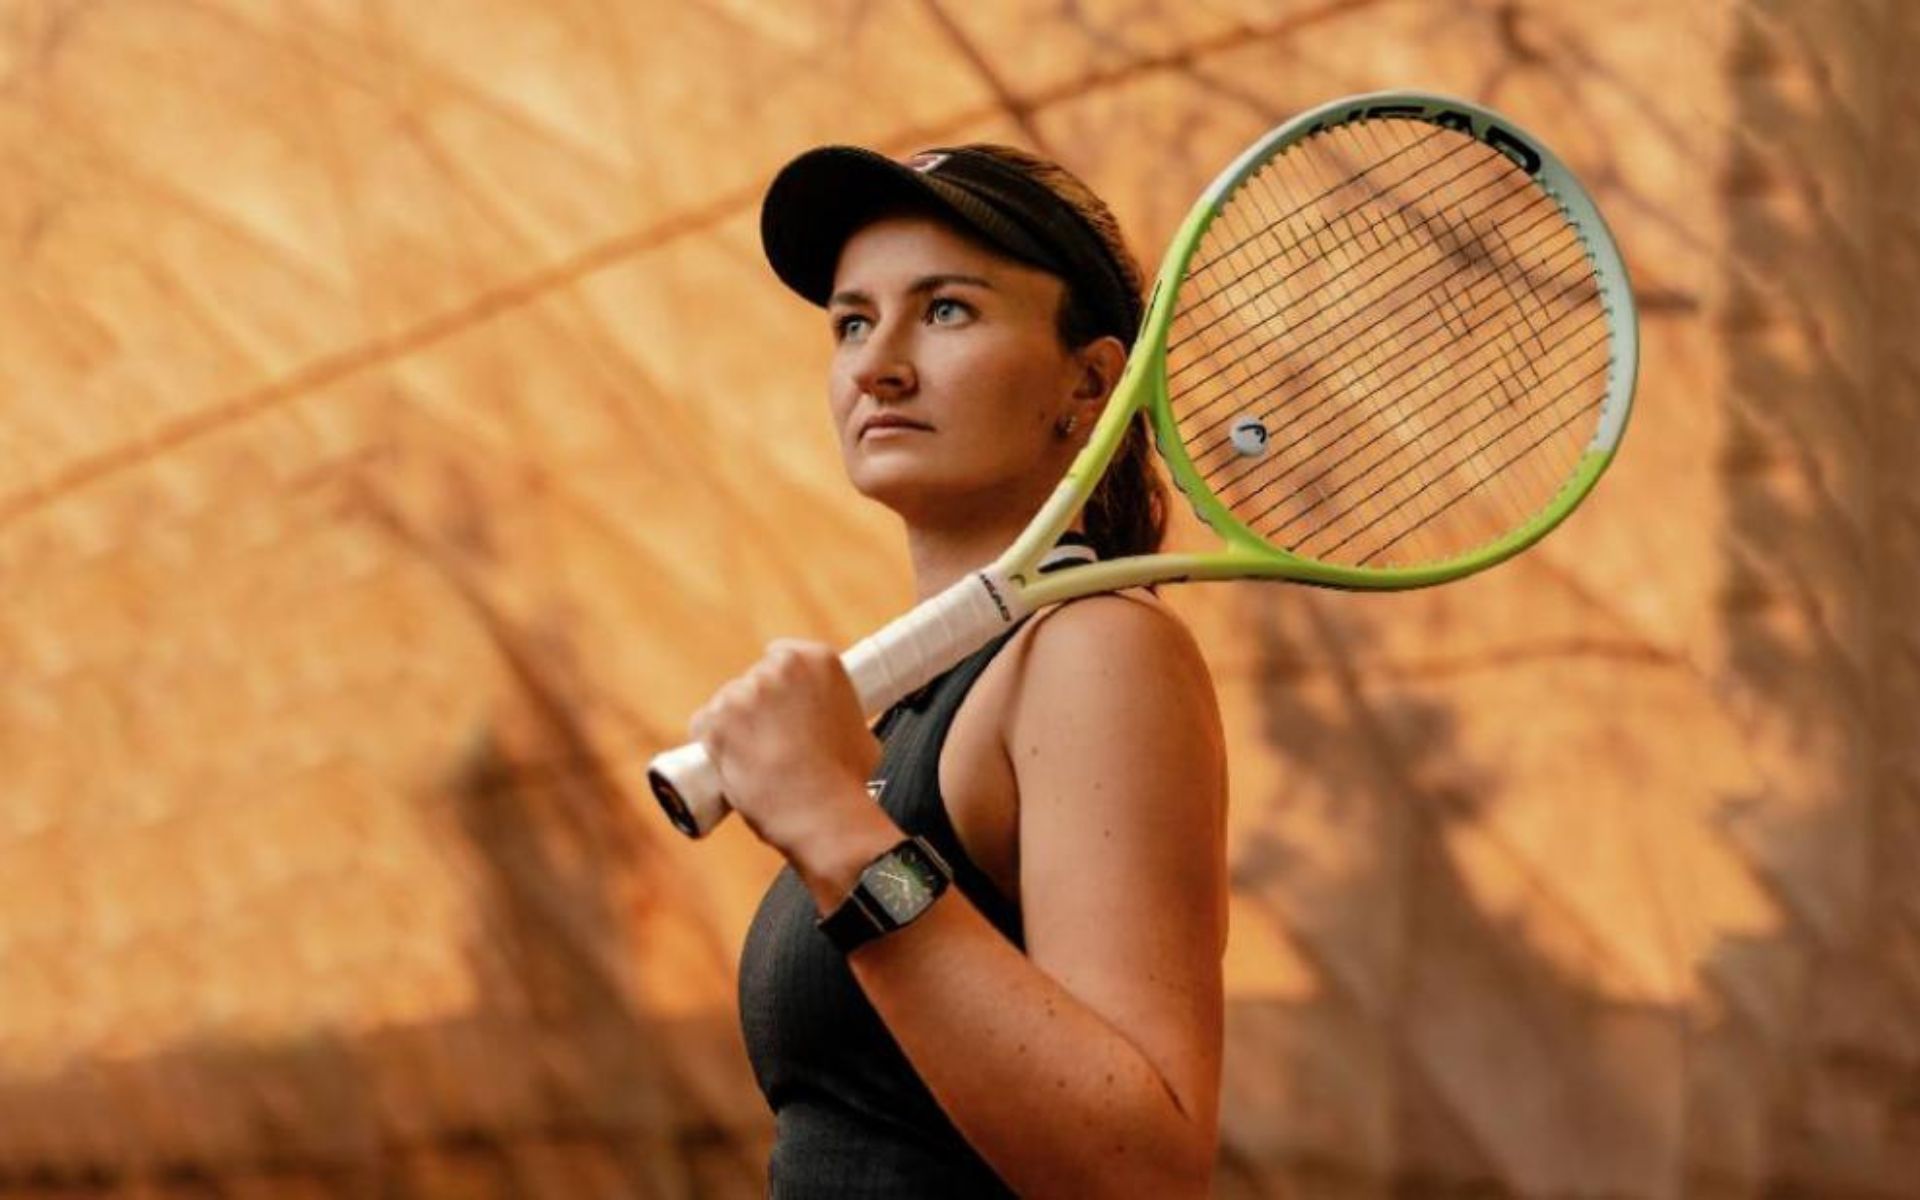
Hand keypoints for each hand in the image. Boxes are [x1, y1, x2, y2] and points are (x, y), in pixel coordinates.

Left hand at [688, 639, 882, 859]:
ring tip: (759, 760)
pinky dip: (712, 744)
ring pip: (728, 704)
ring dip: (735, 726)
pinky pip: (704, 726)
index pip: (783, 656)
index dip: (781, 685)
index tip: (784, 704)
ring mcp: (742, 694)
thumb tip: (831, 726)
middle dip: (759, 707)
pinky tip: (735, 763)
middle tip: (775, 741)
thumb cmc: (845, 780)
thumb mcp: (859, 730)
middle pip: (754, 680)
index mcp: (817, 661)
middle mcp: (777, 669)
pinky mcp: (714, 722)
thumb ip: (838, 714)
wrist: (821, 810)